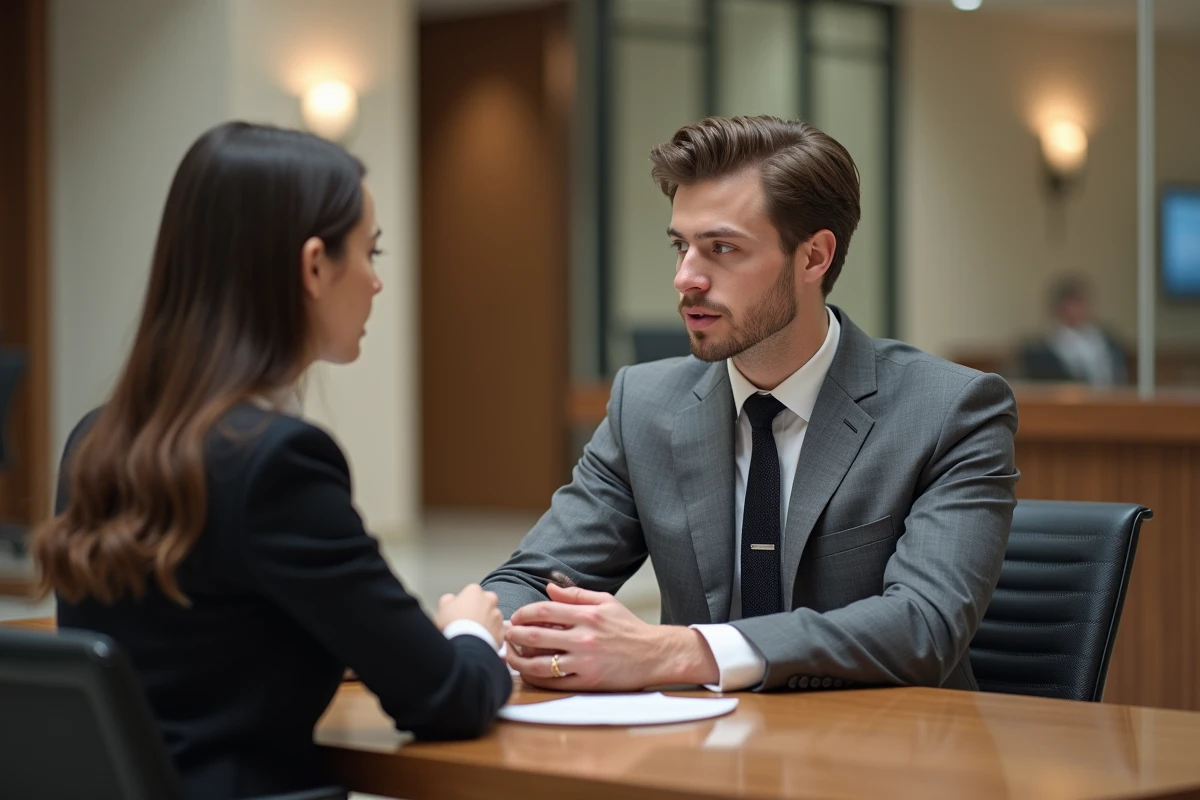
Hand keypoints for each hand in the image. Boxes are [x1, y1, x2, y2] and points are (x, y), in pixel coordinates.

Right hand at [434, 584, 504, 644]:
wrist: (466, 646)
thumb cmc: (454, 625)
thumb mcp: (443, 607)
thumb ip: (449, 599)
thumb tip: (451, 600)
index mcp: (475, 591)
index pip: (470, 593)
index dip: (464, 604)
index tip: (459, 613)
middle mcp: (490, 600)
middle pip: (484, 603)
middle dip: (478, 611)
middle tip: (467, 623)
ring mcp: (498, 616)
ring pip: (491, 617)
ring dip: (485, 623)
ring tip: (473, 634)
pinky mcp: (502, 631)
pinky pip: (496, 631)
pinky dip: (490, 635)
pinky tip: (480, 641)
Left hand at [504, 583, 717, 690]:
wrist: (654, 654)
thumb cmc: (629, 628)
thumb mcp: (606, 602)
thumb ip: (576, 595)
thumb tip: (549, 588)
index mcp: (587, 616)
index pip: (544, 611)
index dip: (523, 614)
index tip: (515, 617)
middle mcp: (584, 638)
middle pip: (535, 637)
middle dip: (513, 635)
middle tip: (504, 635)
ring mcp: (585, 662)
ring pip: (540, 663)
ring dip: (518, 660)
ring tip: (509, 656)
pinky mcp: (588, 682)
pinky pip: (554, 682)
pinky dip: (536, 679)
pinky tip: (527, 673)